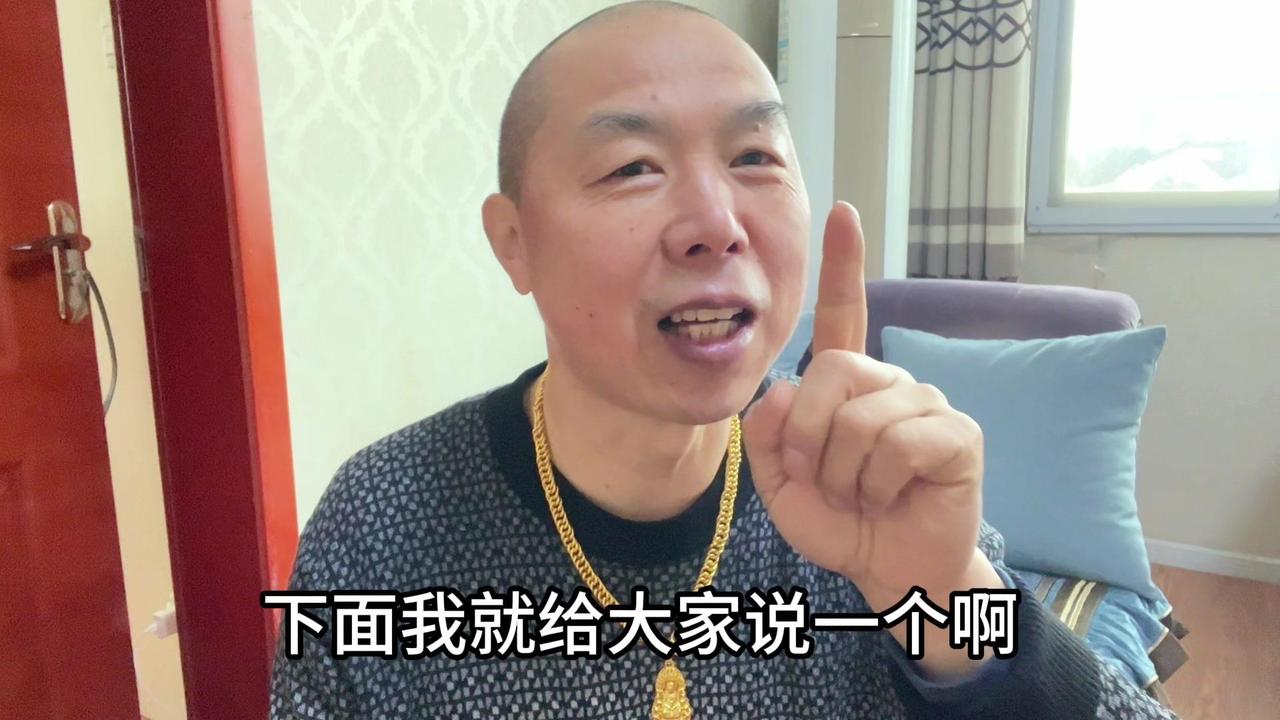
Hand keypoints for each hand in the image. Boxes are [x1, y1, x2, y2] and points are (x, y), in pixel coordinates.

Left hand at [743, 202, 1000, 677]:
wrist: (888, 569)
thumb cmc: (840, 522)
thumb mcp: (780, 484)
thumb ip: (768, 436)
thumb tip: (780, 386)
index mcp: (845, 385)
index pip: (844, 314)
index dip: (844, 264)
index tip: (843, 212)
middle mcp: (888, 382)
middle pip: (830, 372)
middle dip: (810, 439)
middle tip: (823, 480)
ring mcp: (927, 403)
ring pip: (862, 419)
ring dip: (846, 474)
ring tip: (863, 494)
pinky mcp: (957, 433)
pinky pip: (899, 443)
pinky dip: (879, 484)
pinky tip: (893, 496)